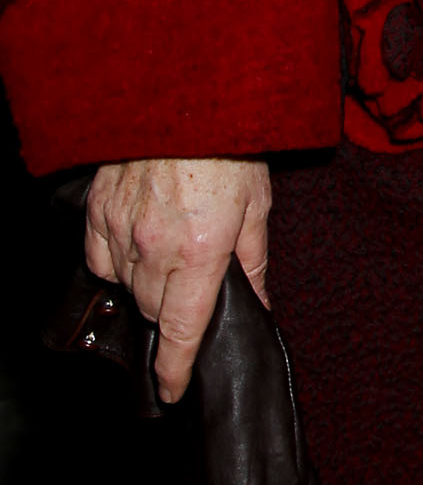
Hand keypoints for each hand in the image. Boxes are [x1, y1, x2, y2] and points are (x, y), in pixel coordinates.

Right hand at [84, 157, 271, 403]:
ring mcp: (120, 229)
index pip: (181, 330)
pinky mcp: (98, 209)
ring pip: (126, 285)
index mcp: (200, 253)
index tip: (172, 391)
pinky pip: (99, 256)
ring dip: (146, 284)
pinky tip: (137, 245)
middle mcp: (155, 248)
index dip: (175, 368)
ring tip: (170, 255)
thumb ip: (255, 263)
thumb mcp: (258, 205)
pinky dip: (116, 260)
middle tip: (192, 286)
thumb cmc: (232, 146)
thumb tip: (261, 306)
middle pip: (152, 309)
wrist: (187, 93)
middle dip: (172, 309)